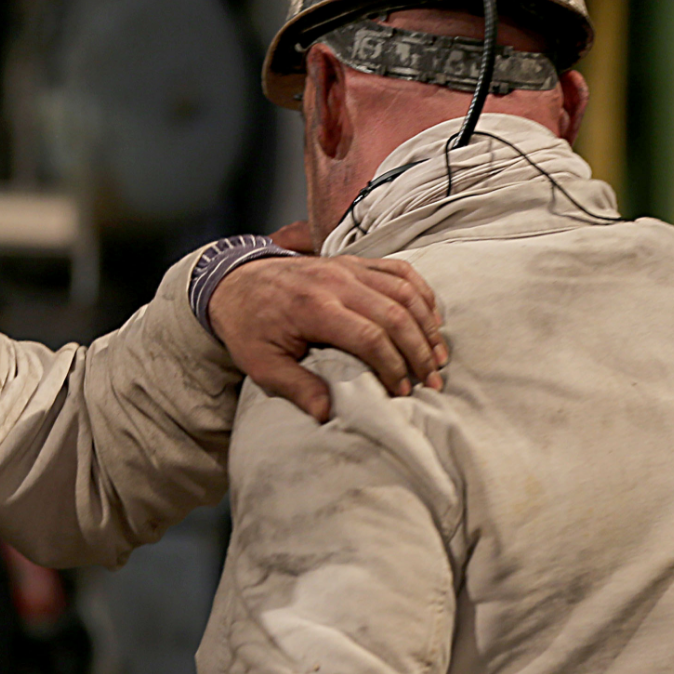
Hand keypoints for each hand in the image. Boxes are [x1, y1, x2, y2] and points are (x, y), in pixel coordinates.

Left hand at [209, 251, 445, 422]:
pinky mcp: (353, 261)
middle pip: (394, 313)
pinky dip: (421, 292)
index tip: (401, 392)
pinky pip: (398, 270)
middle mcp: (335, 281)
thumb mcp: (260, 365)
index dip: (392, 366)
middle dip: (418, 351)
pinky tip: (431, 318)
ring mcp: (347, 266)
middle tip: (431, 382)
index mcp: (313, 307)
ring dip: (426, 325)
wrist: (235, 281)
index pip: (369, 336)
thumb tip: (328, 413)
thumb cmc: (248, 327)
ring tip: (438, 357)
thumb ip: (296, 387)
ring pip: (403, 291)